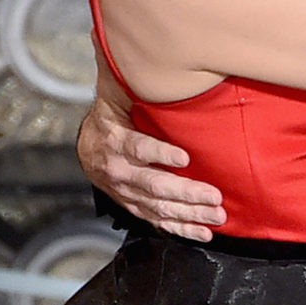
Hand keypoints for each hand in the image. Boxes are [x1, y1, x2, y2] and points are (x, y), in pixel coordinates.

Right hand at [76, 88, 225, 242]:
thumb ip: (144, 96)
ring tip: (216, 215)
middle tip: (214, 196)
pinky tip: (202, 232)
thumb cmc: (116, 120)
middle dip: (187, 192)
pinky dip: (181, 229)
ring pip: (159, 207)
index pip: (138, 148)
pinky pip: (158, 221)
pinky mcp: (133, 206)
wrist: (89, 148)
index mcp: (115, 140)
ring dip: (190, 213)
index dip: (160, 154)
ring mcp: (125, 192)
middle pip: (154, 184)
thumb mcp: (121, 103)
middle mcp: (119, 170)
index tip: (184, 158)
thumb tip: (175, 72)